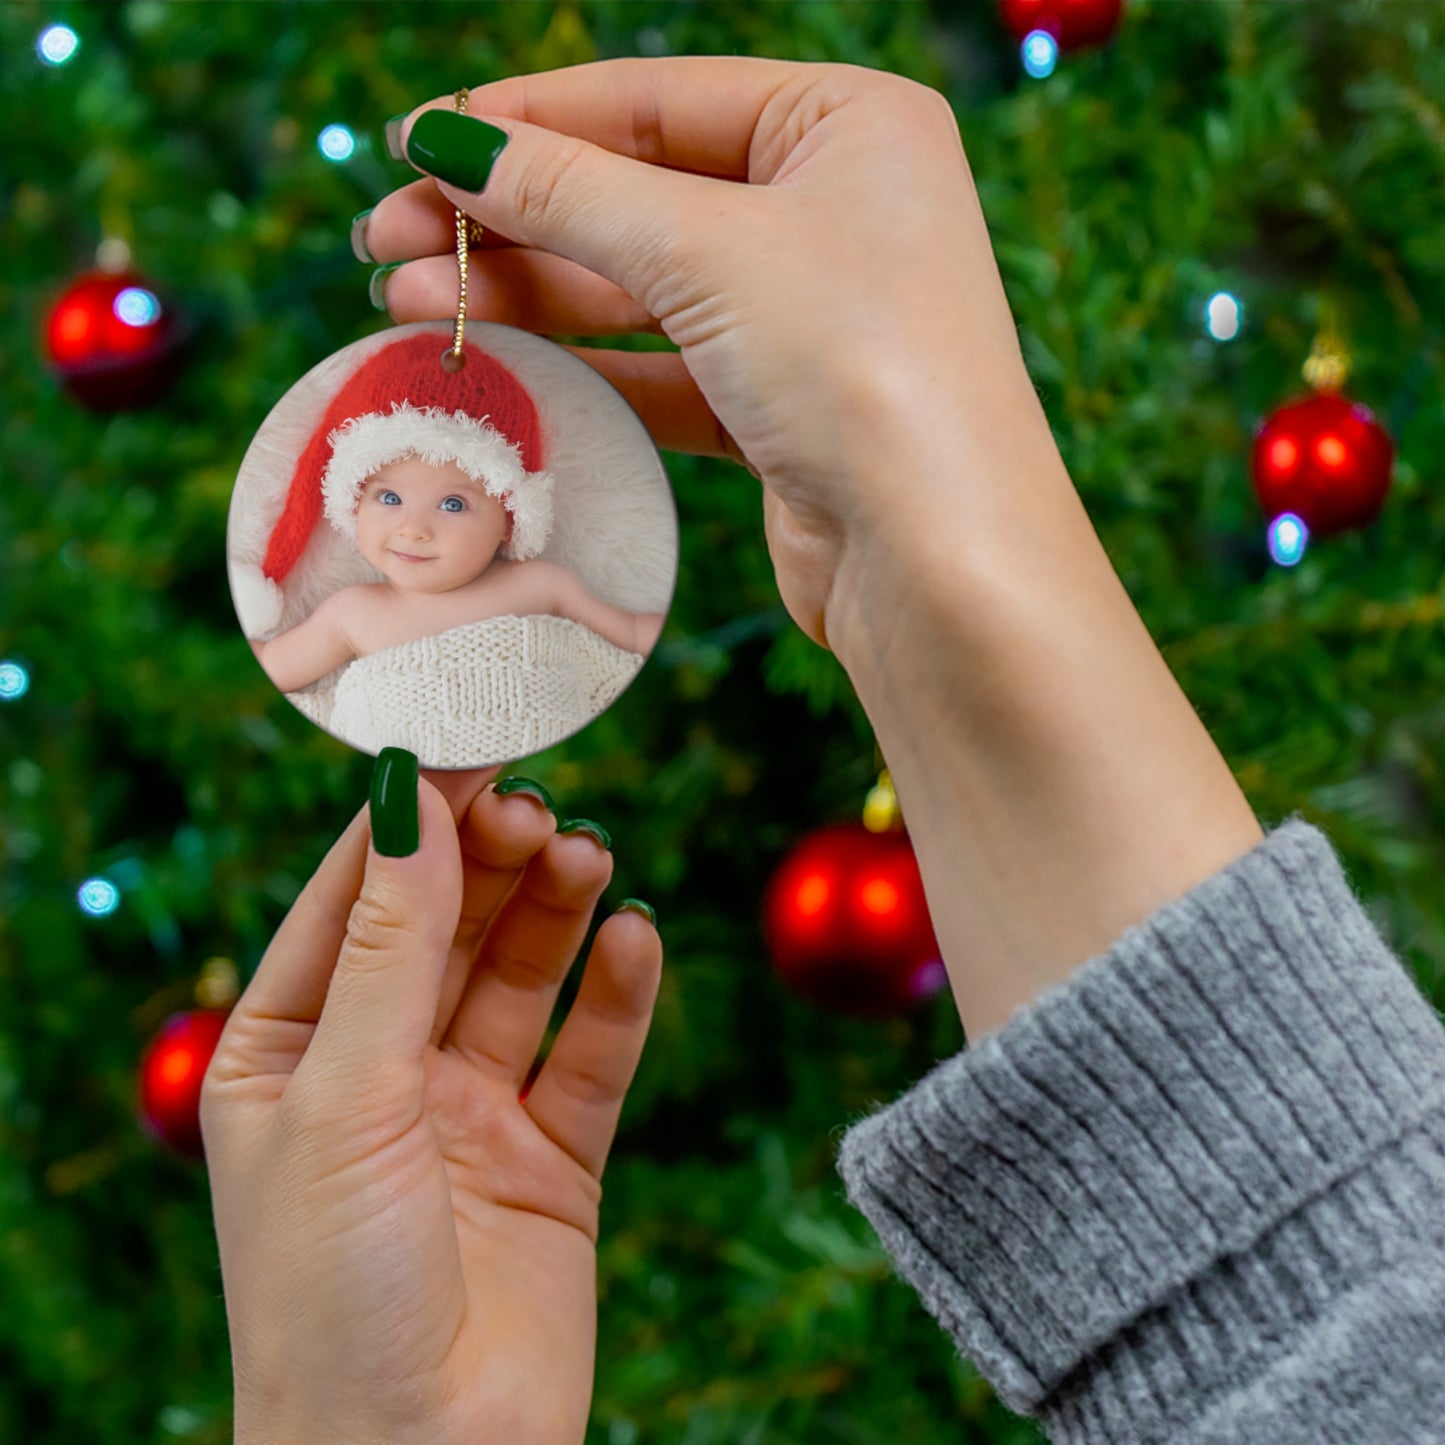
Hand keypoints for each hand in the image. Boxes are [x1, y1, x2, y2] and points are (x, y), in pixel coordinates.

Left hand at [201, 766, 661, 1444]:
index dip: (410, 820)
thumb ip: (391, 947)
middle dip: (490, 862)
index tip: (470, 742)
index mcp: (289, 1052)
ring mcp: (469, 1112)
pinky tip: (635, 940)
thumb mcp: (345, 1097)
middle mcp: (380, 1071)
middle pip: (447, 927)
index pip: (353, 900)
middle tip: (539, 807)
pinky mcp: (552, 1159)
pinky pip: (591, 1055)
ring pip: (521, 977)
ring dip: (555, 912)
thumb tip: (411, 800)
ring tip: (588, 856)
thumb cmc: (331, 1293)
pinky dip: (617, 995)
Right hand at [362, 57, 1059, 658]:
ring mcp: (808, 314)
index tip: (415, 142)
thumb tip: (449, 140)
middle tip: (386, 239)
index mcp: (847, 125)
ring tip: (406, 303)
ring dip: (526, 294)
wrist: (937, 560)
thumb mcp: (707, 251)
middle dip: (508, 218)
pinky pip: (661, 369)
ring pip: (640, 287)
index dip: (526, 120)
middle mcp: (834, 209)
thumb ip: (571, 193)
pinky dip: (580, 367)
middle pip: (636, 194)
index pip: (654, 100)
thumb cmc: (860, 368)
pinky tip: (493, 362)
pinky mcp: (781, 407)